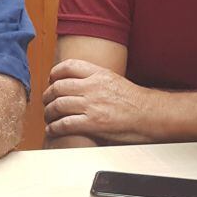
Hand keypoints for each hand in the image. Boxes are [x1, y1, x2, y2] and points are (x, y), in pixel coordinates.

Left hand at [43, 59, 157, 144]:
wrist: (150, 115)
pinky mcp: (93, 123)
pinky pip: (65, 124)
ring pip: (58, 105)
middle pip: (59, 86)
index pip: (69, 66)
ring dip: (48, 112)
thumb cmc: (135, 101)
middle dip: (47, 95)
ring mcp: (92, 105)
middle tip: (45, 101)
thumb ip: (96, 79)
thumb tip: (79, 82)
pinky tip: (53, 129)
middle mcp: (93, 87)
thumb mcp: (114, 80)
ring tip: (48, 117)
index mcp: (99, 74)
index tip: (51, 79)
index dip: (55, 72)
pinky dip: (55, 127)